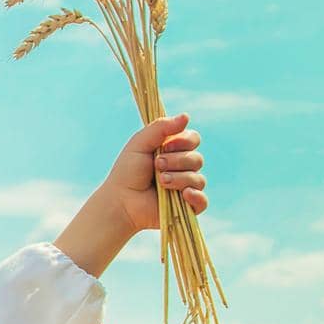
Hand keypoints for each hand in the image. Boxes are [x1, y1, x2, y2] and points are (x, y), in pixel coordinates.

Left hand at [99, 112, 209, 232]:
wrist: (120, 200)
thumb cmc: (127, 172)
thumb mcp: (140, 144)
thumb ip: (161, 128)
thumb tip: (186, 116)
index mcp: (174, 151)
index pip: (193, 139)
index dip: (184, 141)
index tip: (166, 146)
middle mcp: (182, 168)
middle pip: (197, 159)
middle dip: (177, 161)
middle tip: (157, 165)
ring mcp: (185, 187)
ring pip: (198, 179)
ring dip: (178, 178)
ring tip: (160, 182)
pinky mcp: (187, 207)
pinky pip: (202, 201)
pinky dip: (196, 197)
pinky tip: (184, 194)